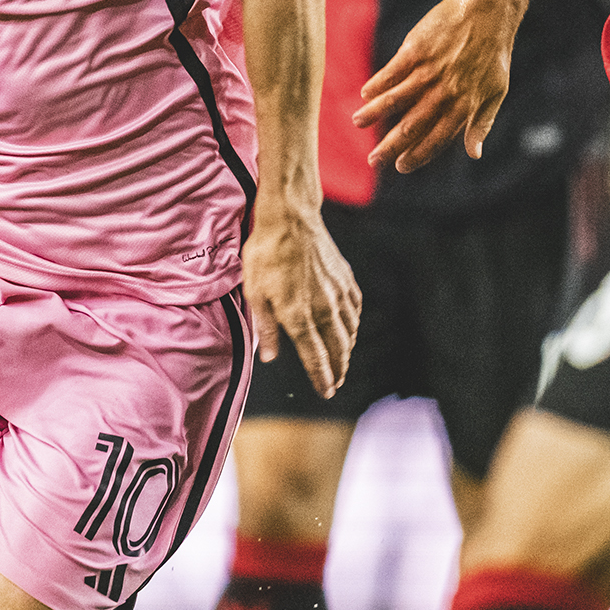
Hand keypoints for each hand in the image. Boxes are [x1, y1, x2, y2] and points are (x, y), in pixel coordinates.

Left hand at [243, 204, 361, 397]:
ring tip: (343, 361)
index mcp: (298, 316)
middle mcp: (323, 309)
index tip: (326, 391)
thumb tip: (270, 356)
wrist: (290, 217)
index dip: (321, 378)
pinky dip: (354, 324)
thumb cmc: (266, 253)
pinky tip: (350, 328)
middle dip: (338, 370)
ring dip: (347, 350)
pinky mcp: (345, 279)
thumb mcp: (254, 292)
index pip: (315, 357)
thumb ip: (265, 327)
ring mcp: (337, 293)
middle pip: (337, 349)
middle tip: (336, 382)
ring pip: (349, 331)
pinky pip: (355, 309)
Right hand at [352, 0, 513, 173]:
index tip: (401, 167)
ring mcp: (429, 69)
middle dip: (391, 146)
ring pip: (396, 98)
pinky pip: (392, 72)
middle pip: (412, 124)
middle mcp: (445, 90)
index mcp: (465, 104)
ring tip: (358, 123)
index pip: (437, 137)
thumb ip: (482, 123)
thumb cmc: (494, 53)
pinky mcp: (416, 49)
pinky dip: (377, 84)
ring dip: (374, 113)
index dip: (418, 154)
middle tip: (374, 161)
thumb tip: (473, 154)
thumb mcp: (497, 91)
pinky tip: (364, 94)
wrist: (488, 9)